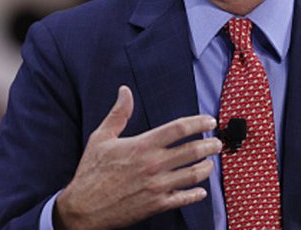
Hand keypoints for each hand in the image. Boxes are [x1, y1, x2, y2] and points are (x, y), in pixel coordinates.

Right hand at [53, 85, 221, 229]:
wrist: (83, 208)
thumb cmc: (91, 172)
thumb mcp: (101, 138)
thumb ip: (118, 114)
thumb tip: (124, 91)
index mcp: (142, 145)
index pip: (179, 129)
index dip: (199, 122)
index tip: (210, 121)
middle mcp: (153, 164)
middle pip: (193, 150)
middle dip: (210, 144)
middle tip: (217, 142)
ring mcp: (157, 186)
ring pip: (194, 174)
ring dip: (207, 167)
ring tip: (211, 163)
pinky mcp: (157, 205)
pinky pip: (184, 199)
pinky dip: (196, 194)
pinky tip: (201, 190)